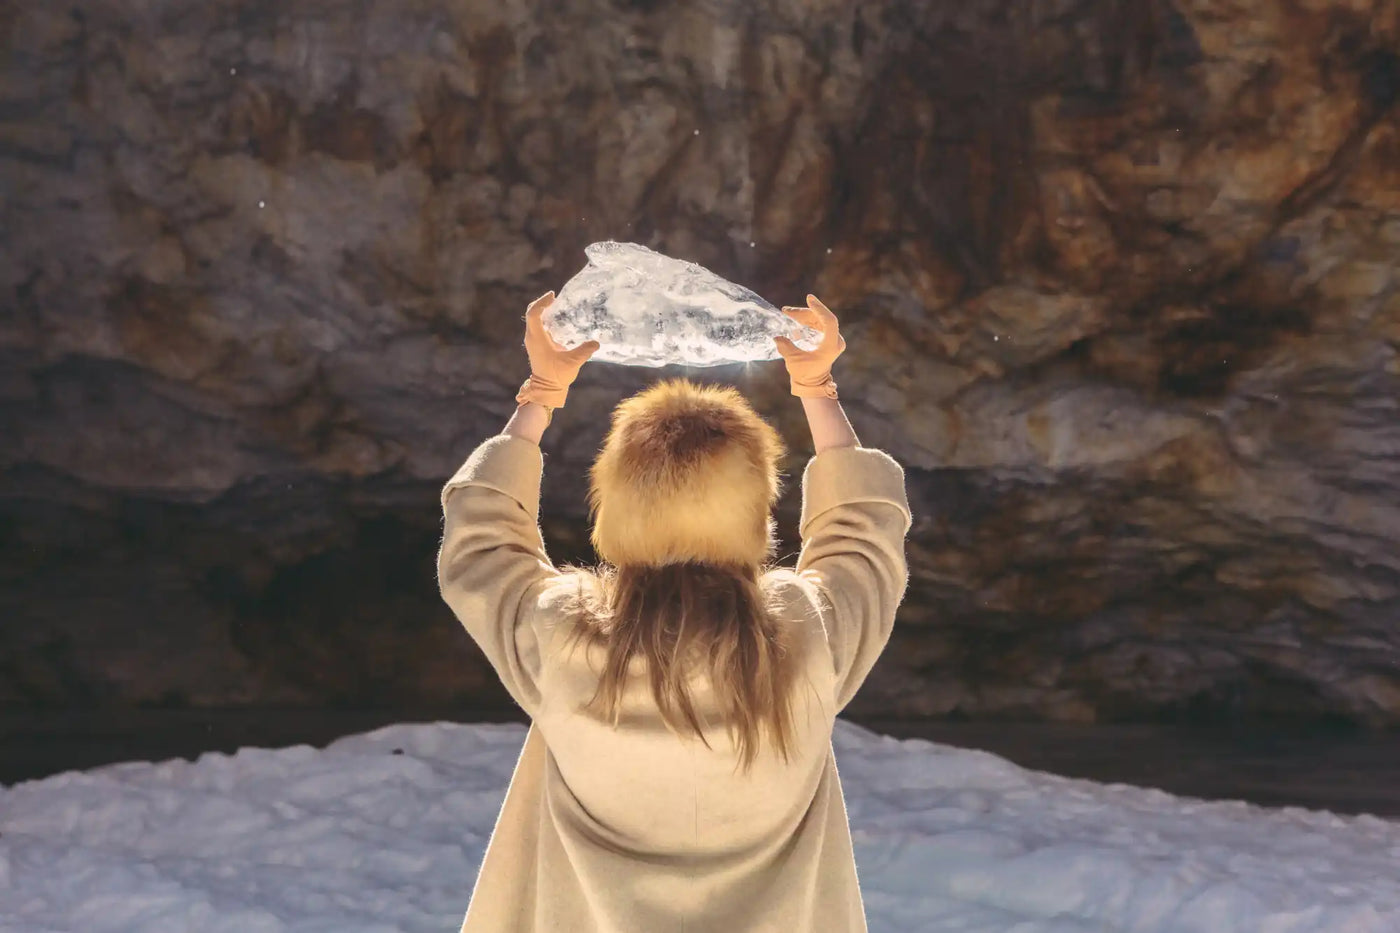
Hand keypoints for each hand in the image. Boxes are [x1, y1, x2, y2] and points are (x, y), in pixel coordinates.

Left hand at [515, 291, 600, 408]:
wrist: (546, 389)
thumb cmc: (557, 376)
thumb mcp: (573, 362)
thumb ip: (584, 351)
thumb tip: (596, 342)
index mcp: (537, 338)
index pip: (534, 314)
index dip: (542, 302)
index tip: (553, 295)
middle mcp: (532, 338)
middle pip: (532, 314)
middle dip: (542, 304)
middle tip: (554, 298)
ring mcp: (533, 342)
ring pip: (534, 320)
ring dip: (543, 311)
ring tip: (557, 306)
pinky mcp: (537, 346)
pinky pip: (538, 327)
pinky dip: (545, 320)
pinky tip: (558, 321)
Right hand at [773, 294, 845, 398]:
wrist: (812, 383)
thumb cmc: (804, 374)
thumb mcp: (793, 361)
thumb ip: (786, 347)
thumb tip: (777, 336)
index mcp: (830, 346)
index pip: (829, 322)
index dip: (819, 308)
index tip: (808, 298)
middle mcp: (835, 341)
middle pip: (821, 319)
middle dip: (803, 313)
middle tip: (786, 311)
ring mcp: (832, 339)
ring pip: (818, 320)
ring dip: (803, 316)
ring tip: (787, 313)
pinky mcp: (827, 339)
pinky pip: (818, 324)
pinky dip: (806, 321)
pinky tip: (794, 321)